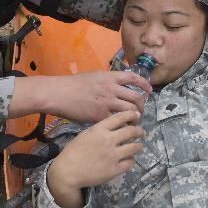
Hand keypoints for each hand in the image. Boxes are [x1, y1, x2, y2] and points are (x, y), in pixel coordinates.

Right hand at [9, 71, 150, 122]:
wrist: (58, 93)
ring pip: (130, 111)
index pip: (134, 78)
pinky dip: (121, 127)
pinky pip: (116, 123)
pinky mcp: (99, 115)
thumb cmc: (71, 85)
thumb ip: (106, 80)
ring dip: (135, 118)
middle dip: (142, 107)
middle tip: (141, 112)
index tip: (149, 91)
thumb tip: (115, 84)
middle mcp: (111, 88)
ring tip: (133, 124)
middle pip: (136, 98)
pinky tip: (121, 131)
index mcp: (109, 77)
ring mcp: (106, 102)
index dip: (144, 85)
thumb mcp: (92, 76)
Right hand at [47, 111, 144, 207]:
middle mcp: (108, 140)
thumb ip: (100, 129)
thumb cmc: (73, 152)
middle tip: (142, 133)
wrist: (67, 172)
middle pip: (132, 131)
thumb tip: (116, 126)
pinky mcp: (114, 170)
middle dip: (140, 131)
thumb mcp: (85, 134)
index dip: (131, 114)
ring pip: (135, 147)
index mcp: (99, 130)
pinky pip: (130, 163)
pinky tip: (130, 160)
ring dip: (139, 146)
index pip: (120, 117)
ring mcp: (112, 156)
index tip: (137, 115)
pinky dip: (132, 160)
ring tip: (139, 147)